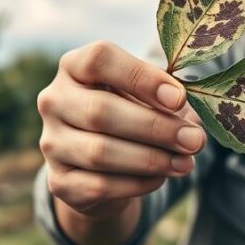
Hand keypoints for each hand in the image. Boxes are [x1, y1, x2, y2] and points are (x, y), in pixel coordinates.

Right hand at [37, 41, 205, 216]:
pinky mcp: (59, 181)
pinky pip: (99, 185)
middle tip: (194, 141)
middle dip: (155, 127)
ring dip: (150, 159)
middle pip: (100, 111)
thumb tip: (190, 125)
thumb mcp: (145, 96)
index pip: (100, 59)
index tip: (179, 98)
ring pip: (99, 152)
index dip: (141, 77)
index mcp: (74, 66)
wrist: (102, 166)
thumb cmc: (131, 115)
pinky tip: (161, 177)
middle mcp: (54, 101)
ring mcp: (51, 142)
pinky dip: (137, 183)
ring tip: (185, 163)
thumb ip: (166, 101)